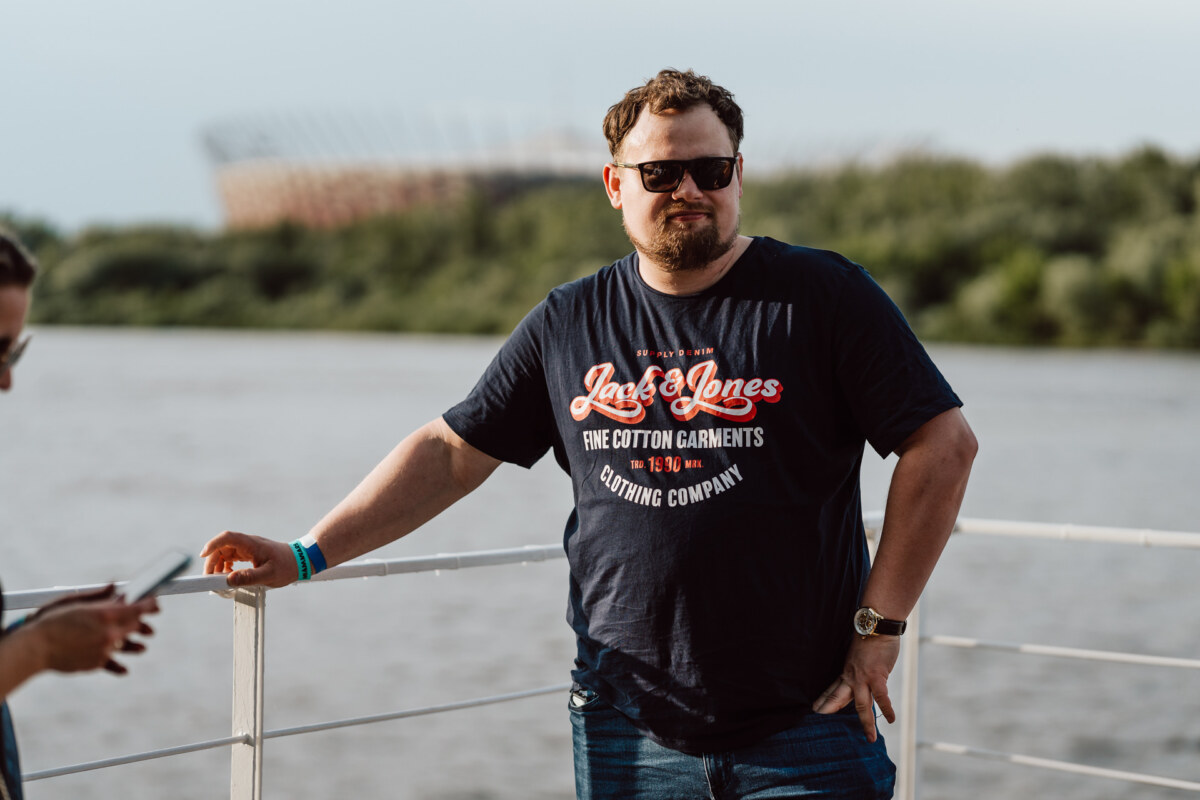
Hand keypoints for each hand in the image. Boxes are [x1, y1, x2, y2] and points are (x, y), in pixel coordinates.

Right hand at [30, 588, 158, 675]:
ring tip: (142, 647)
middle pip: (134, 627)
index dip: (151, 605)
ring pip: (127, 647)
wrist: (35, 648)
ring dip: (136, 646)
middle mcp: (110, 632)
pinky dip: (118, 666)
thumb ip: (99, 596)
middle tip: (149, 627)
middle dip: (142, 625)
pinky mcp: (96, 663)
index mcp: (107, 614)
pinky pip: (112, 664)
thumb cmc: (52, 620)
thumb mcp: (75, 601)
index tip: (157, 605)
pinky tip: (125, 669)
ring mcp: (104, 649)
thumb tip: (114, 587)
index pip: (139, 608)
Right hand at [201, 531, 296, 587]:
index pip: (227, 538)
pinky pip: (231, 558)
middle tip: (210, 579)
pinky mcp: (249, 554)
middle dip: (212, 561)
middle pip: (222, 547)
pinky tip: (229, 576)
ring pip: (225, 553)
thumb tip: (228, 580)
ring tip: (219, 581)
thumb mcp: (269, 574)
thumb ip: (249, 577)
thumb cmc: (287, 566)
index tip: (203, 555)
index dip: (213, 544)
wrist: (301, 561)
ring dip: (218, 565)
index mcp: (251, 544)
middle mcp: (247, 544)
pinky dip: (226, 566)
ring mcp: (248, 548)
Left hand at [812, 635, 900, 741]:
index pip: (833, 689)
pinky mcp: (877, 676)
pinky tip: (891, 720)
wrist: (876, 626)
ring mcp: (863, 678)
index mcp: (846, 671)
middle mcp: (852, 677)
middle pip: (839, 698)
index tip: (816, 708)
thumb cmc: (871, 638)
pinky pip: (881, 697)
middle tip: (821, 723)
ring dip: (866, 723)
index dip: (825, 699)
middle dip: (830, 711)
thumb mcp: (858, 655)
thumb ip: (859, 667)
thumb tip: (864, 673)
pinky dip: (886, 709)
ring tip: (869, 738)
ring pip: (861, 705)